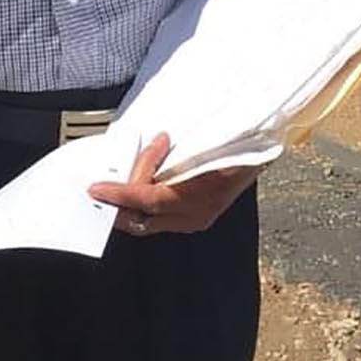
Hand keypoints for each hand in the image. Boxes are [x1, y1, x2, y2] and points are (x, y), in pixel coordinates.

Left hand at [88, 133, 256, 235]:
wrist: (263, 147)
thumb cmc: (237, 139)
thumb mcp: (208, 141)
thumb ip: (177, 151)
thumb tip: (151, 144)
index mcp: (204, 193)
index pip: (152, 198)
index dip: (122, 193)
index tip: (97, 188)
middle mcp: (199, 213)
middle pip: (144, 216)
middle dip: (119, 202)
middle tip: (102, 185)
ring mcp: (197, 219)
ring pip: (148, 221)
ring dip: (129, 204)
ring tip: (118, 182)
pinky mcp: (194, 219)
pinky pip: (158, 218)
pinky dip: (142, 205)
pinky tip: (136, 188)